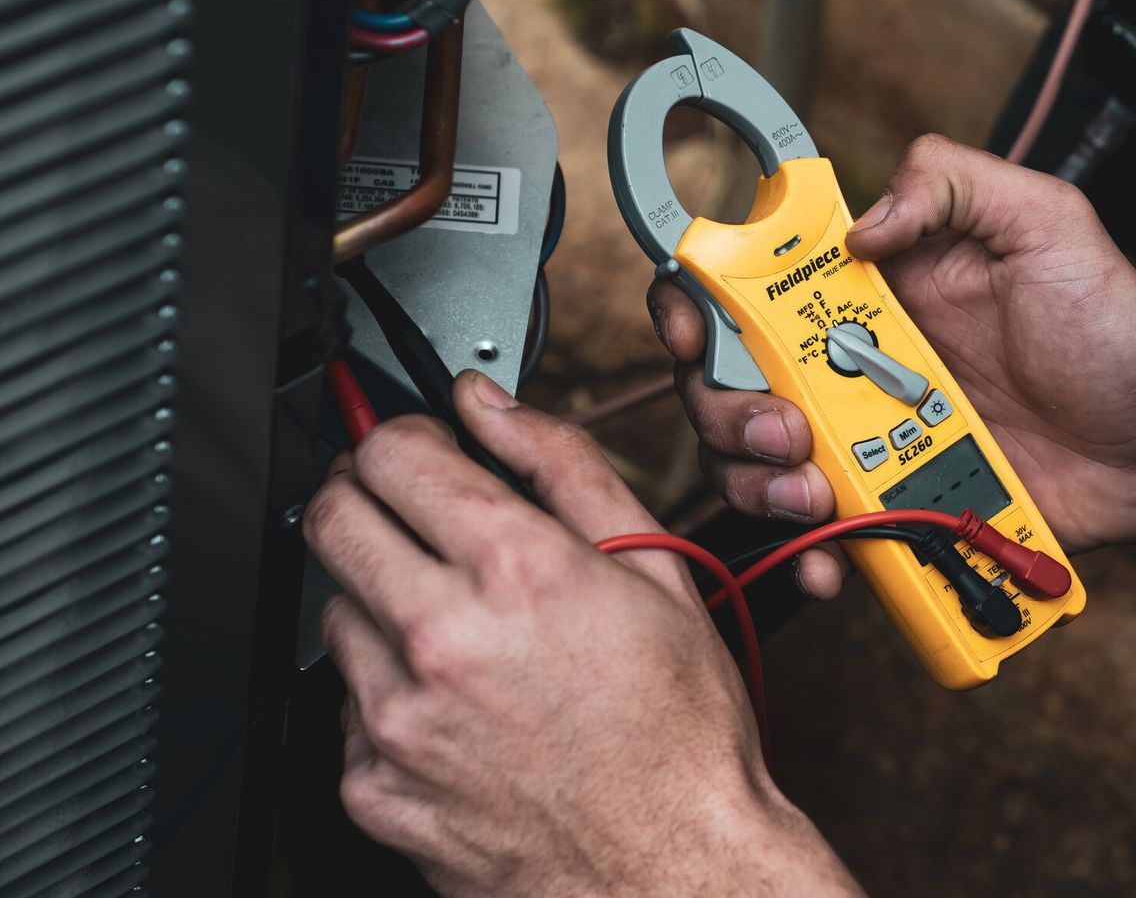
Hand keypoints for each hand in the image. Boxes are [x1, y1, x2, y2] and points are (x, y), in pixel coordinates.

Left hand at [304, 371, 858, 896]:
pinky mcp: (373, 785)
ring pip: (335, 612)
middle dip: (366, 498)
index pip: (393, 453)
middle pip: (332, 518)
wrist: (670, 868)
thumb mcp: (656, 569)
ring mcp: (396, 718)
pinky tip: (457, 703)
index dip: (407, 438)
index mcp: (515, 571)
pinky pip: (346, 707)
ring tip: (461, 630)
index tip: (426, 453)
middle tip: (412, 515)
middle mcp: (441, 638)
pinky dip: (389, 692)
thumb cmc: (678, 732)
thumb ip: (563, 466)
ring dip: (381, 600)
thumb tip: (495, 408)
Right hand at [651, 135, 1135, 598]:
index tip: (699, 328)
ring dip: (758, 480)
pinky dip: (810, 552)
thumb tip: (859, 226)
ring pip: (756, 462)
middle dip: (727, 408)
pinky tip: (833, 557)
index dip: (697, 299)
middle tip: (788, 426)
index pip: (750, 279)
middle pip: (728, 379)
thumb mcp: (1049, 220)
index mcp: (873, 289)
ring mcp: (868, 438)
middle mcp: (853, 361)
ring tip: (816, 488)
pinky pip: (823, 534)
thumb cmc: (1116, 329)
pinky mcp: (893, 506)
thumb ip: (954, 185)